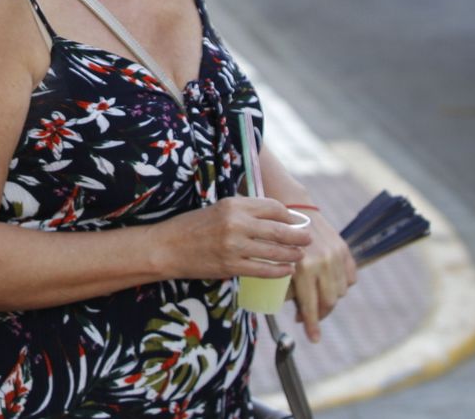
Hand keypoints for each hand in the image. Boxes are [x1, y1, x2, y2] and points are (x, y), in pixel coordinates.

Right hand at [156, 196, 310, 280]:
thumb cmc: (191, 226)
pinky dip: (279, 271)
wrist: (166, 247)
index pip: (273, 207)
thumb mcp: (218, 209)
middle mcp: (236, 223)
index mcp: (233, 204)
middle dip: (299, 236)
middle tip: (308, 239)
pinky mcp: (231, 266)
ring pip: (275, 251)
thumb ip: (244, 211)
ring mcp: (234, 246)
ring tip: (300, 255)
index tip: (296, 222)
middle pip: (279, 229)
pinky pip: (264, 269)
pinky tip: (287, 270)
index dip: (289, 216)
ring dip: (292, 254)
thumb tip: (274, 216)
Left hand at [289, 213, 356, 342]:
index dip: (312, 324)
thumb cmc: (280, 239)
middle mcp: (323, 262)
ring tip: (316, 297)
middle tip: (309, 316)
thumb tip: (293, 310)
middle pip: (329, 301)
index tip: (314, 339)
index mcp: (304, 267)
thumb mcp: (278, 263)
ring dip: (330, 299)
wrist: (295, 209)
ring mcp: (336, 256)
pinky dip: (342, 284)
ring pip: (341, 292)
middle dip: (320, 313)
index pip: (311, 305)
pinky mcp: (345, 250)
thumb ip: (286, 286)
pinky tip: (330, 282)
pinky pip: (350, 278)